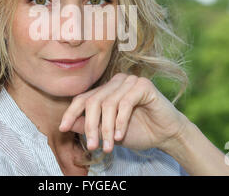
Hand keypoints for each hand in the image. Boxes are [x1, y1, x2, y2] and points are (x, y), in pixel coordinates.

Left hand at [59, 73, 189, 153]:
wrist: (166, 135)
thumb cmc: (138, 131)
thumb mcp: (108, 132)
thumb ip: (89, 126)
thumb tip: (67, 124)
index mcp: (106, 90)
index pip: (83, 98)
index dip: (71, 112)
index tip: (62, 128)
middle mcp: (116, 81)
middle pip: (93, 101)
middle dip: (90, 126)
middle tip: (92, 146)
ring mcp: (130, 81)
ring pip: (108, 104)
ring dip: (107, 129)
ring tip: (109, 146)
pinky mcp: (143, 85)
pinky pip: (125, 103)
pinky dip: (121, 122)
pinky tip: (121, 136)